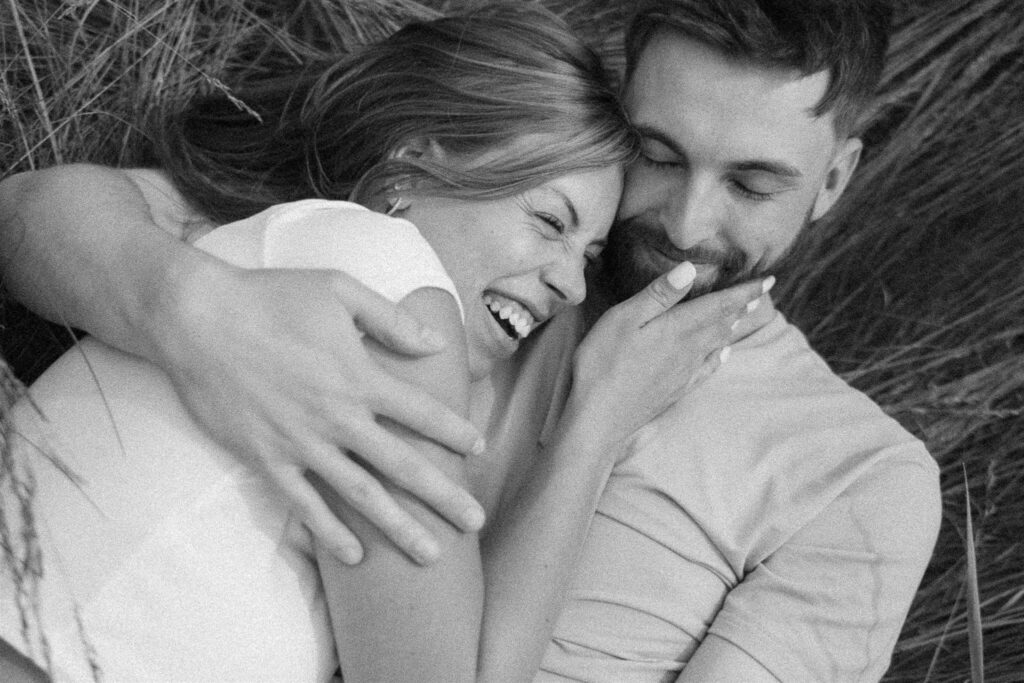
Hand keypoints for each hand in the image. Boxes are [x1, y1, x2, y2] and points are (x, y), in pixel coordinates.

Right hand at [153, 262, 486, 564]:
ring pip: (360, 496)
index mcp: (360, 376)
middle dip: (444, 496)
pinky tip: (353, 556)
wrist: (195, 319)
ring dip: (398, 527)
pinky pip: (304, 504)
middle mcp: (338, 417)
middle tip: (475, 523)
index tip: (479, 448)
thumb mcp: (338, 290)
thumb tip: (434, 343)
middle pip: (403, 466)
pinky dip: (328, 533)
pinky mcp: (266, 459)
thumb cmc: (270, 297)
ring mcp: (302, 444)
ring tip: (431, 554)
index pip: (422, 413)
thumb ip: (390, 318)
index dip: (456, 432)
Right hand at [570, 262, 774, 450]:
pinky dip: (718, 357)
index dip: (745, 291)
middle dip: (742, 306)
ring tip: (744, 315)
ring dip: (731, 327)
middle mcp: (688, 350)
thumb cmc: (603, 363)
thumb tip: (690, 269)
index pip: (719, 305)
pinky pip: (705, 369)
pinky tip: (722, 355)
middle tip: (761, 293)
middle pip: (722, 324)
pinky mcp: (674, 390)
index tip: (769, 280)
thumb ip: (659, 295)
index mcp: (677, 328)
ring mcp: (683, 373)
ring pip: (716, 345)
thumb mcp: (623, 318)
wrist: (599, 419)